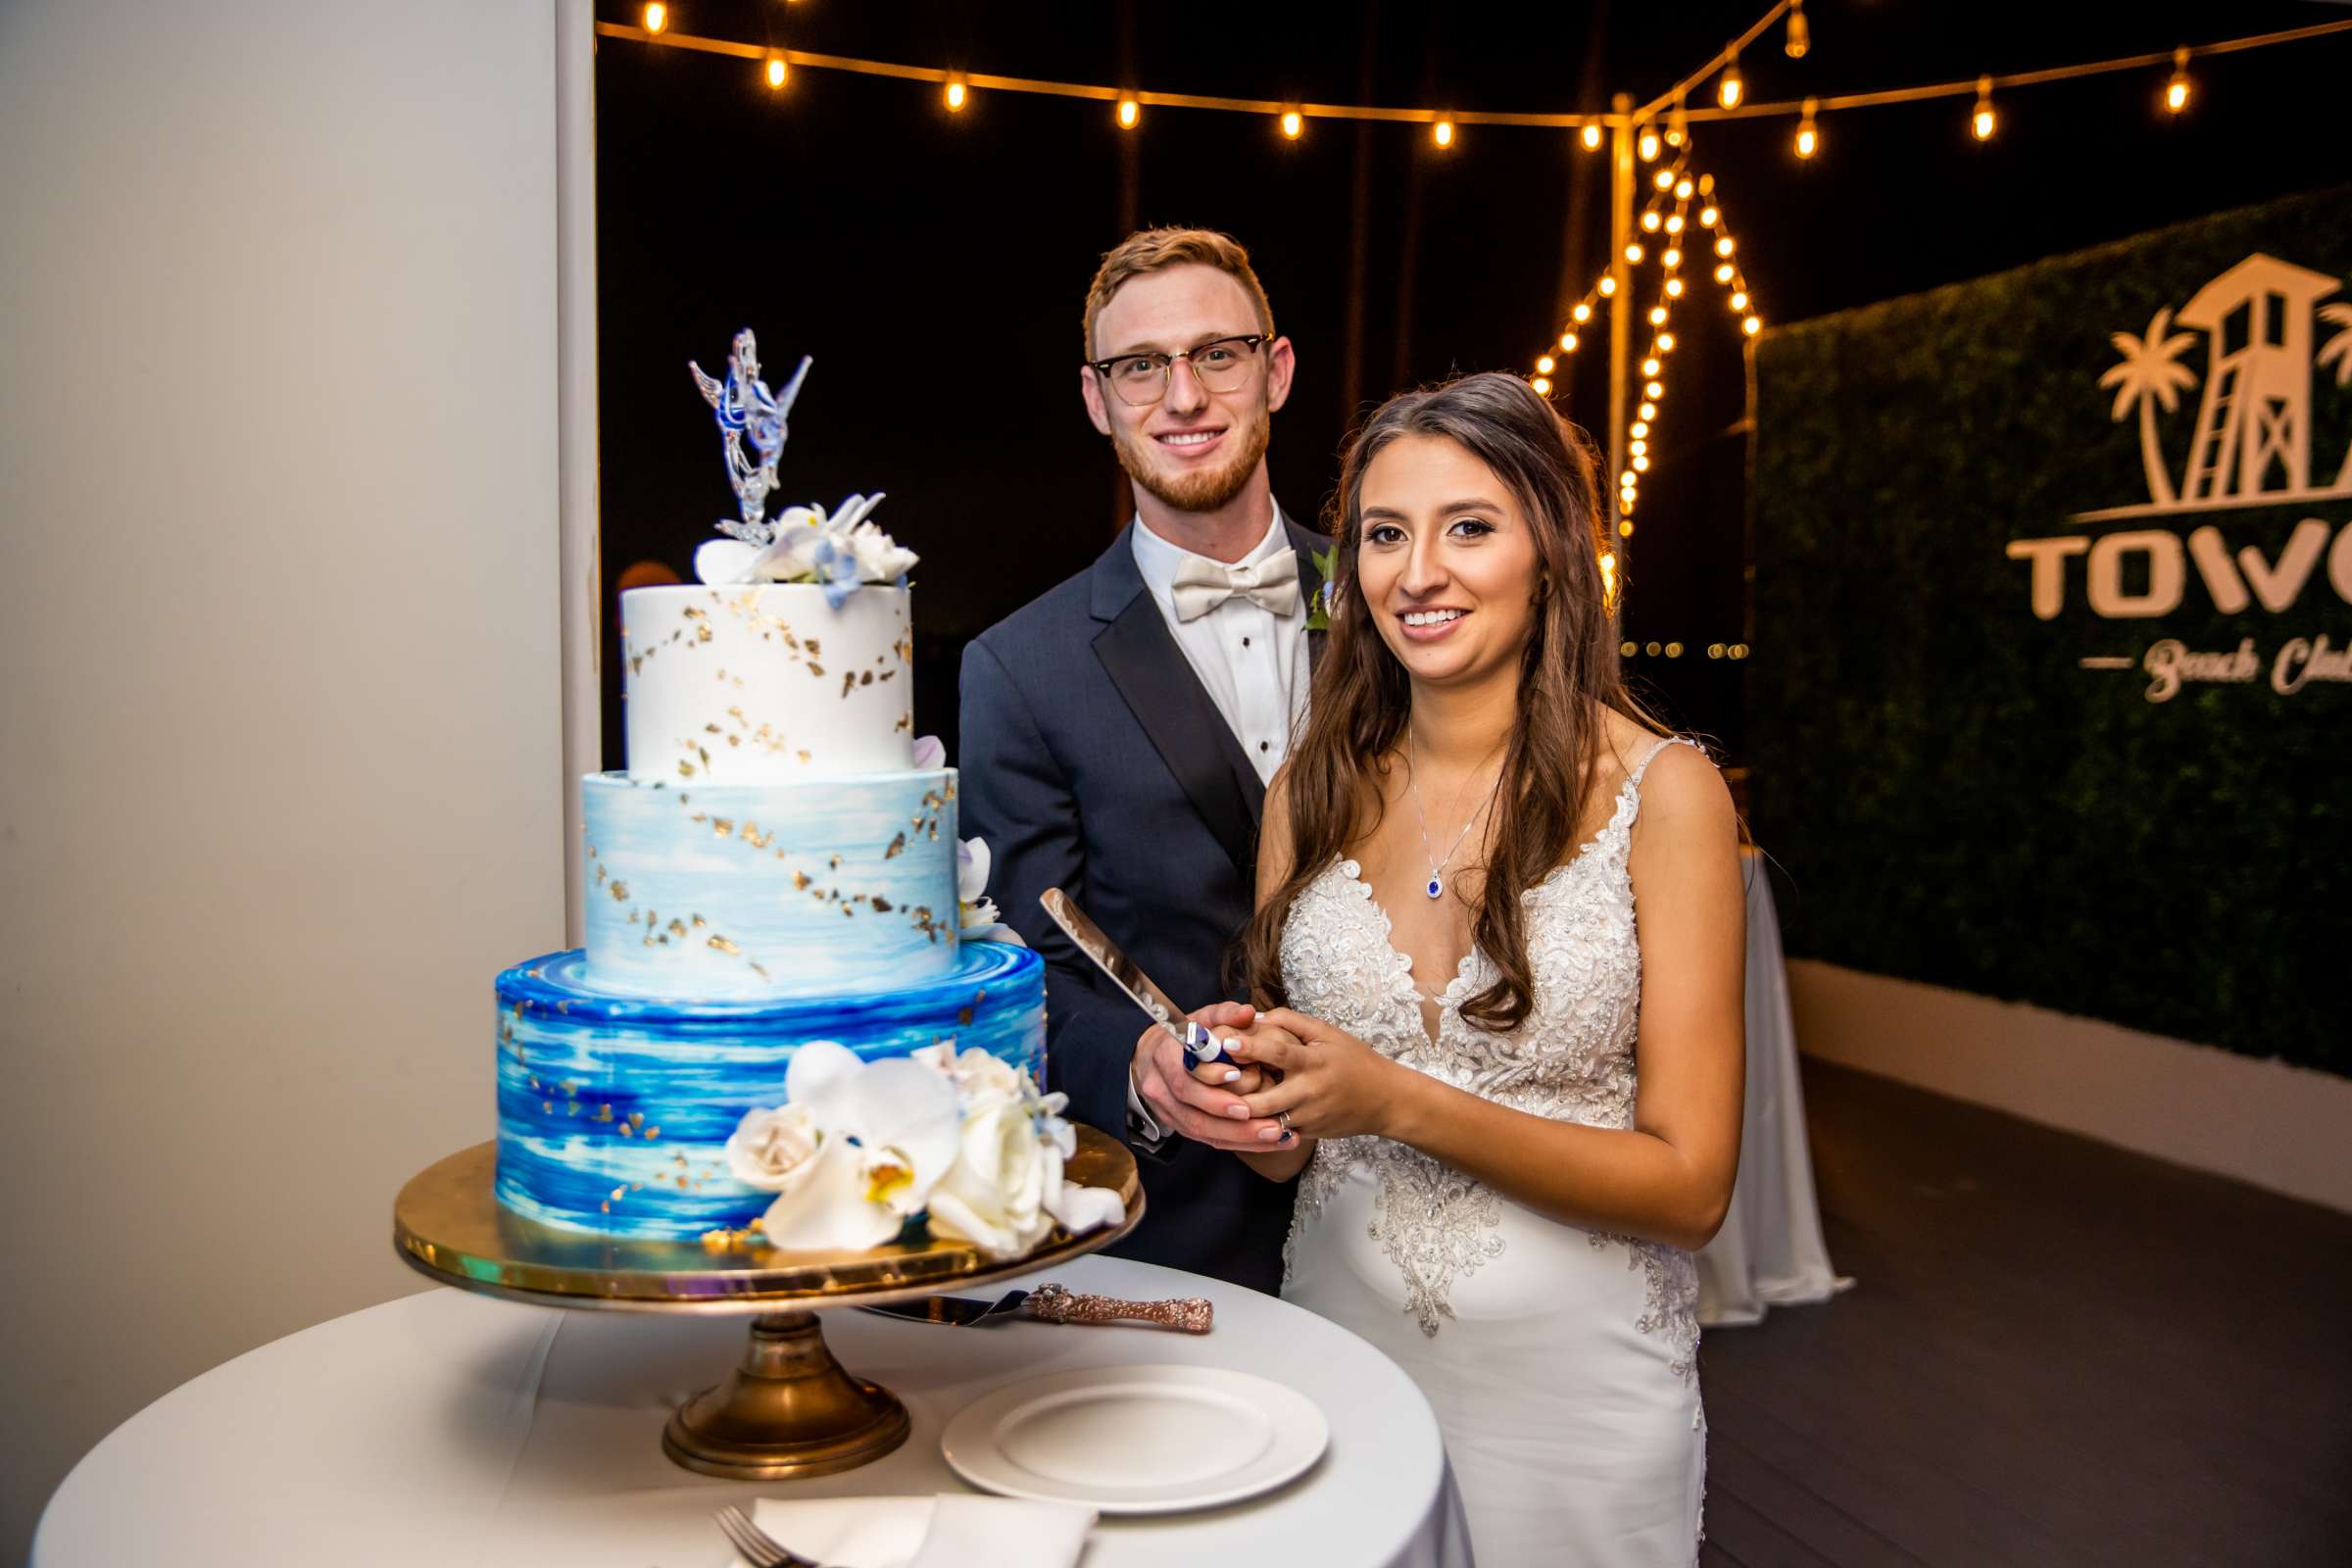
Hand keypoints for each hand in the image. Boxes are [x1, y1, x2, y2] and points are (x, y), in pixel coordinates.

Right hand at [1133, 1003, 1292, 1151]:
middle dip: (1235, 1123)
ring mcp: (1169, 1113)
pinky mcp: (1181, 1127)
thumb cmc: (1186, 1035)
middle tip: (1271, 1124)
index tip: (1239, 1077)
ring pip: (1204, 1132)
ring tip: (1278, 1135)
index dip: (1211, 1080)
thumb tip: (1249, 1013)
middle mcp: (1161, 1090)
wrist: (1154, 1056)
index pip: (1184, 1077)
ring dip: (1243, 1138)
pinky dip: (1242, 1142)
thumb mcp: (1202, 1018)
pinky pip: (1211, 1141)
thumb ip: (1225, 1014)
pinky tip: (1271, 1141)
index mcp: (1163, 1059)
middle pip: (1195, 1115)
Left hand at [1226, 1008, 1408, 1142]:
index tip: (1226, 1042)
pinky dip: (1255, 1126)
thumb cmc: (1354, 1060)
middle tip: (1207, 1083)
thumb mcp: (1328, 1033)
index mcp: (1314, 1061)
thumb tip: (1255, 1016)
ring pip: (1265, 1121)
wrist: (1385, 1100)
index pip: (1278, 1053)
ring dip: (1239, 1114)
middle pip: (1263, 1099)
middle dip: (1233, 1094)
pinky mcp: (1307, 1134)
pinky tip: (1236, 1118)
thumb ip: (1292, 1021)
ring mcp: (1308, 1117)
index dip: (1251, 1047)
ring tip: (1215, 1101)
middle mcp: (1309, 1092)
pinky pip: (1275, 1132)